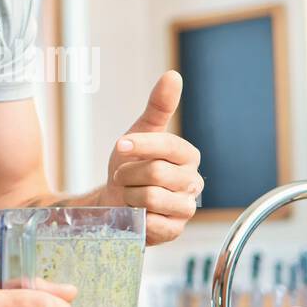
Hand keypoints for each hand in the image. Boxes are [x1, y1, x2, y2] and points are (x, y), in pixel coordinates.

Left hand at [103, 70, 202, 244]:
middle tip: (123, 177)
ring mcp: (186, 208)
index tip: (120, 146)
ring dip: (129, 196)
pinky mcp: (175, 231)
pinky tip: (136, 214)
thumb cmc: (129, 166)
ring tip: (129, 195)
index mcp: (187, 155)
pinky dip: (136, 217)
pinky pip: (152, 222)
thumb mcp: (139, 132)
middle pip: (156, 173)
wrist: (113, 202)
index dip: (140, 146)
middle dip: (129, 174)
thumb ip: (158, 106)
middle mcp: (193, 182)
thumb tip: (173, 76)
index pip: (168, 146)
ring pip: (152, 198)